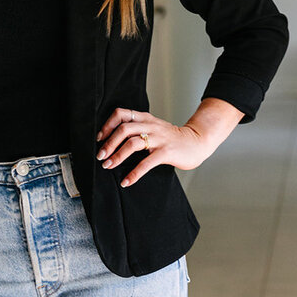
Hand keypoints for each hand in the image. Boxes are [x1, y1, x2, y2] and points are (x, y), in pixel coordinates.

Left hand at [95, 108, 219, 187]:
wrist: (197, 142)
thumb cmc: (171, 137)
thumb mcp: (153, 127)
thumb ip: (138, 129)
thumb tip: (114, 140)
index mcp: (145, 118)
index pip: (121, 114)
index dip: (107, 125)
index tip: (99, 139)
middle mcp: (150, 125)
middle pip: (123, 129)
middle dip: (109, 143)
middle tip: (100, 156)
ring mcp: (159, 138)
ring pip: (132, 143)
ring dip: (117, 156)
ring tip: (108, 166)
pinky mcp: (166, 152)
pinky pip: (146, 163)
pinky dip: (134, 173)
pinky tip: (126, 181)